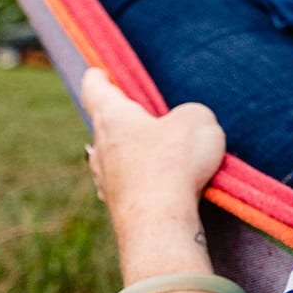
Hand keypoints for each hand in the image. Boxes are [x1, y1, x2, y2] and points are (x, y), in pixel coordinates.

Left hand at [83, 68, 225, 278]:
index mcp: (113, 117)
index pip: (95, 88)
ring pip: (113, 157)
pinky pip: (129, 185)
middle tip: (140, 113)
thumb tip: (186, 124)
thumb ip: (191, 113)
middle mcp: (102, 147)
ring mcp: (107, 179)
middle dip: (121, 117)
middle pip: (105, 124)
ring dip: (130, 152)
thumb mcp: (197, 119)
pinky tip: (159, 185)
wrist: (159, 221)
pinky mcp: (120, 205)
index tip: (97, 71)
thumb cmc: (173, 162)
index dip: (98, 77)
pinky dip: (142, 181)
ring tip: (152, 151)